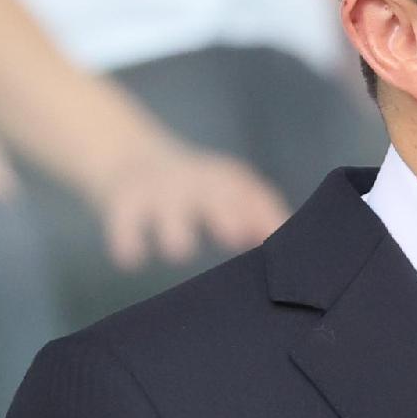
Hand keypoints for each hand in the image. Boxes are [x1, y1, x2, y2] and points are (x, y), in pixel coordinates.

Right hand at [87, 139, 290, 271]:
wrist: (128, 157)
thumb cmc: (194, 190)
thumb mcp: (225, 192)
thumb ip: (259, 215)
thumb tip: (293, 241)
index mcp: (223, 180)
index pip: (249, 194)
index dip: (262, 215)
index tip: (272, 239)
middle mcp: (193, 183)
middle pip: (210, 196)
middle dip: (223, 214)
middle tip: (235, 236)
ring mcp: (158, 192)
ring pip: (168, 211)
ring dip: (175, 229)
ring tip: (179, 250)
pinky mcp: (123, 203)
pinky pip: (124, 223)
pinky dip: (126, 240)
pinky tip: (130, 259)